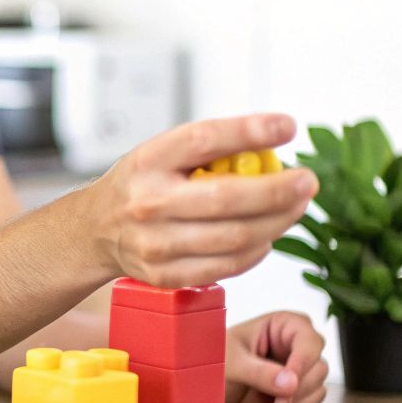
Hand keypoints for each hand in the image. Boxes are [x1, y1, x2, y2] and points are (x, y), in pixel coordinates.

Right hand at [87, 114, 317, 287]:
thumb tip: (274, 137)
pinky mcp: (166, 275)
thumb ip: (210, 147)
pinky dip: (257, 250)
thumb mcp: (162, 153)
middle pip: (226, 198)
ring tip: (295, 207)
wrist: (95, 231)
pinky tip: (267, 235)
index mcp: (148, 162)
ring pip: (234, 238)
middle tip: (306, 181)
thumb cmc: (140, 185)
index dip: (249, 132)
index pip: (202, 140)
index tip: (287, 127)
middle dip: (277, 191)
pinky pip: (227, 266)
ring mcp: (155, 244)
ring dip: (277, 222)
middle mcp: (148, 203)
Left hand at [225, 311, 328, 402]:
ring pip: (318, 382)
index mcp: (283, 324)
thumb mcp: (232, 364)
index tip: (290, 384)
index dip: (303, 362)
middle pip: (318, 363)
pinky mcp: (302, 385)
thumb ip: (259, 372)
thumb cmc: (218, 363)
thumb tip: (290, 382)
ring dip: (297, 399)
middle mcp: (297, 342)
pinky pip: (315, 398)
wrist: (213, 388)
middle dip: (299, 387)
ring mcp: (302, 365)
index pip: (308, 339)